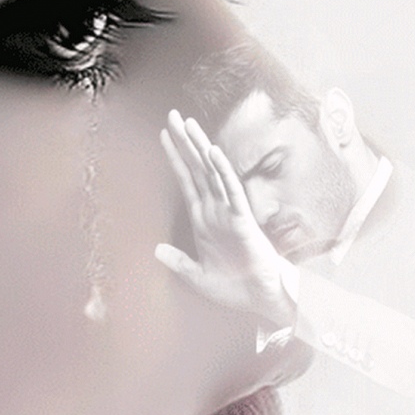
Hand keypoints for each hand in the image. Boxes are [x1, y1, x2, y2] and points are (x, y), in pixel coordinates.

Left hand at [155, 110, 295, 327]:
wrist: (259, 299)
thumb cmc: (234, 288)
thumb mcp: (197, 276)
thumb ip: (178, 262)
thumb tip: (155, 250)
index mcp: (203, 219)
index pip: (185, 181)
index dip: (174, 158)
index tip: (162, 135)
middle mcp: (214, 209)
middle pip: (196, 168)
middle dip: (184, 142)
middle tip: (172, 115)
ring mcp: (228, 211)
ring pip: (212, 172)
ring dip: (200, 148)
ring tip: (188, 124)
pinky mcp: (243, 219)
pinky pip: (232, 191)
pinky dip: (223, 172)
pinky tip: (213, 153)